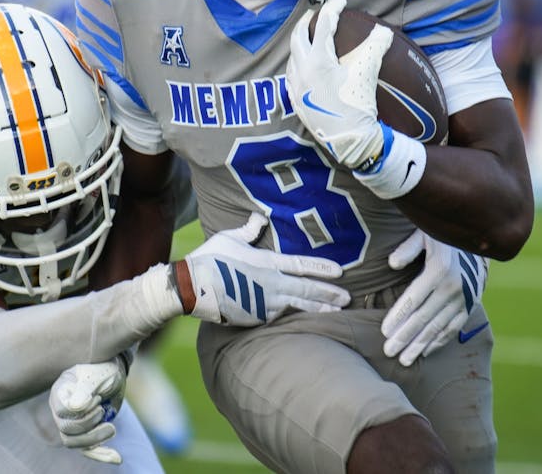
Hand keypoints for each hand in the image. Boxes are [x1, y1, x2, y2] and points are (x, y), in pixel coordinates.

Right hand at [49, 358, 126, 464]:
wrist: (113, 374)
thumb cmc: (103, 370)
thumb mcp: (97, 376)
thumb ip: (85, 389)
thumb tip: (74, 407)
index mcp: (60, 392)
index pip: (62, 412)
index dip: (81, 411)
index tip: (98, 399)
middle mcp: (61, 410)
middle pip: (66, 430)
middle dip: (89, 425)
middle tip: (104, 411)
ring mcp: (71, 423)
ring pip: (74, 443)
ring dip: (95, 439)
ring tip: (112, 428)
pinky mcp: (84, 433)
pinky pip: (87, 450)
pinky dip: (101, 455)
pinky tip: (117, 458)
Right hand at [183, 212, 349, 324]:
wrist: (193, 286)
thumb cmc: (209, 258)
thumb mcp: (229, 238)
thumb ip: (248, 231)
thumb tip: (260, 218)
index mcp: (266, 262)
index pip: (300, 265)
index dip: (321, 268)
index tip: (340, 272)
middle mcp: (270, 284)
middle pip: (306, 290)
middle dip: (329, 294)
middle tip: (348, 299)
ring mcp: (264, 303)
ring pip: (298, 307)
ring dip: (318, 309)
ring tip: (336, 312)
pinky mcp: (256, 317)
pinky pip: (281, 318)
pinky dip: (297, 319)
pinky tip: (309, 322)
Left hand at [286, 0, 392, 170]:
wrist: (349, 141)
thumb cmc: (357, 106)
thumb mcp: (367, 73)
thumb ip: (375, 47)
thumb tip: (383, 31)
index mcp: (317, 60)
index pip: (324, 26)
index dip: (333, 8)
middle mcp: (301, 71)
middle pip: (298, 36)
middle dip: (307, 21)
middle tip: (316, 13)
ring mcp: (296, 86)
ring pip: (292, 55)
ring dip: (300, 42)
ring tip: (310, 36)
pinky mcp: (295, 100)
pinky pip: (291, 73)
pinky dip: (297, 62)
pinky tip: (304, 65)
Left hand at [381, 229, 487, 365]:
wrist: (476, 241)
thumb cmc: (440, 238)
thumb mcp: (423, 234)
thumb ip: (407, 248)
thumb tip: (392, 264)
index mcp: (438, 269)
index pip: (414, 299)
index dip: (398, 316)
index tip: (384, 332)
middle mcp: (452, 287)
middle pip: (424, 318)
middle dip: (405, 337)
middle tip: (388, 352)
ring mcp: (463, 299)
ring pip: (438, 327)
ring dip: (420, 345)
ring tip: (404, 360)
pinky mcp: (469, 306)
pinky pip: (453, 328)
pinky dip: (439, 341)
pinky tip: (425, 352)